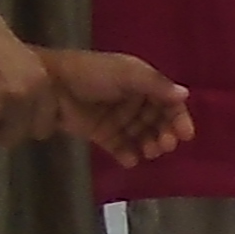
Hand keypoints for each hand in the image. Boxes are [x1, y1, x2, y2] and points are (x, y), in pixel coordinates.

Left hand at [41, 46, 194, 166]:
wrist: (49, 87)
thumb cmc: (91, 75)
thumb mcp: (127, 74)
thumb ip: (156, 85)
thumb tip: (185, 95)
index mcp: (140, 80)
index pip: (167, 100)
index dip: (177, 117)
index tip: (185, 135)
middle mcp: (131, 98)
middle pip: (156, 119)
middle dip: (164, 133)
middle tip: (165, 146)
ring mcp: (115, 117)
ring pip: (141, 135)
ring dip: (149, 144)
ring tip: (149, 152)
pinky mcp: (100, 133)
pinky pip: (120, 146)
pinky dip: (127, 154)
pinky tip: (130, 159)